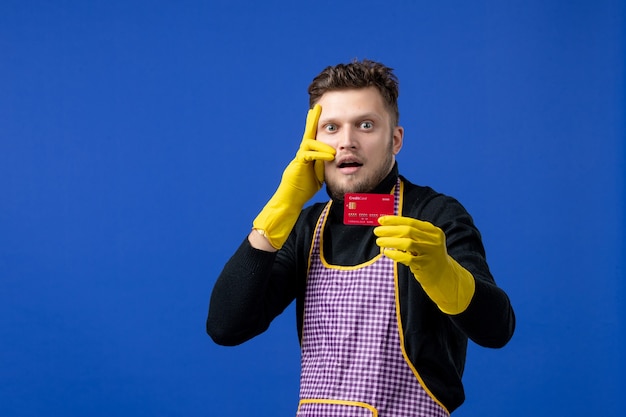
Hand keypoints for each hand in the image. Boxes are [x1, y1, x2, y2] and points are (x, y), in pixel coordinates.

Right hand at [252, 104, 335, 249]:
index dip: (315, 125)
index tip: (319, 112)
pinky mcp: (297, 166)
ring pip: (309, 144)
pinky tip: (329, 157)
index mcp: (307, 155)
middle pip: (308, 133)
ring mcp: (298, 159)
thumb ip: (323, 165)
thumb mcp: (318, 175)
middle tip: (318, 107)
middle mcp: (301, 154)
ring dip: (323, 146)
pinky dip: (320, 155)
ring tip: (334, 154)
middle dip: (312, 120)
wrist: (290, 201)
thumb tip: (334, 158)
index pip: (313, 137)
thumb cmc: (303, 190)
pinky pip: (309, 156)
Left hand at [374, 215, 474, 313]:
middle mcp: (433, 240)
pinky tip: (387, 252)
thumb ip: (411, 234)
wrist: (443, 276)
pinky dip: (395, 254)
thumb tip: (387, 226)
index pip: (411, 222)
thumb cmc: (428, 257)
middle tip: (377, 231)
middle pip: (408, 231)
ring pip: (407, 243)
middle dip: (390, 230)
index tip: (381, 220)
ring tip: (379, 241)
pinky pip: (407, 258)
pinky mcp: (425, 265)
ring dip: (390, 241)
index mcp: (433, 231)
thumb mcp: (425, 242)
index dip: (394, 220)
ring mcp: (430, 253)